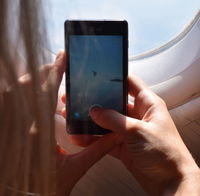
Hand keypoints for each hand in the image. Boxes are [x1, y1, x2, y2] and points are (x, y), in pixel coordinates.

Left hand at [1, 52, 116, 195]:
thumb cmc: (44, 189)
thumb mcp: (73, 171)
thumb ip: (94, 152)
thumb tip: (112, 137)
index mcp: (40, 134)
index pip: (47, 93)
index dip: (56, 72)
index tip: (63, 57)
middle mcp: (24, 126)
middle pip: (30, 87)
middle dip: (44, 70)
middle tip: (58, 63)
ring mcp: (14, 126)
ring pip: (16, 92)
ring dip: (32, 78)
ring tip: (47, 73)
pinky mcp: (12, 129)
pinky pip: (10, 102)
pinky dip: (21, 91)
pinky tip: (33, 91)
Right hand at [89, 75, 199, 195]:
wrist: (171, 184)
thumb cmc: (166, 154)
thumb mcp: (138, 131)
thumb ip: (114, 120)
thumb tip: (95, 111)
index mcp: (148, 104)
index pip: (130, 83)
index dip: (115, 77)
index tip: (98, 76)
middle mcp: (139, 115)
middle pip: (114, 102)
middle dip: (98, 102)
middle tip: (80, 99)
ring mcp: (131, 131)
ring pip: (108, 122)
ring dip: (93, 122)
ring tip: (76, 118)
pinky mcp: (125, 146)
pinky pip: (106, 139)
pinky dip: (94, 139)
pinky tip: (82, 137)